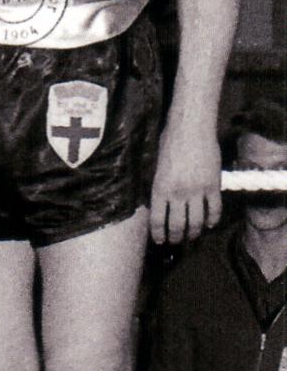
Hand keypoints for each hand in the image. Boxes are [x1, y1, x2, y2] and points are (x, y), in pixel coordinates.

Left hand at [149, 118, 221, 245]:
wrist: (191, 127)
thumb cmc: (169, 143)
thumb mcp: (156, 167)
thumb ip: (158, 187)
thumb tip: (158, 206)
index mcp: (159, 188)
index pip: (157, 221)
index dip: (159, 235)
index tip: (160, 241)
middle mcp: (177, 193)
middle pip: (177, 226)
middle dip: (176, 238)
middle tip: (177, 242)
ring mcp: (197, 190)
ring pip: (196, 222)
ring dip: (194, 233)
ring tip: (192, 236)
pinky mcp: (213, 185)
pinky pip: (215, 210)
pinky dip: (212, 221)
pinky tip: (209, 224)